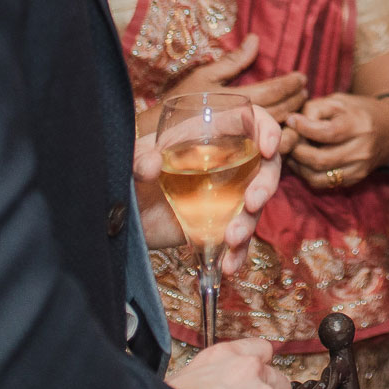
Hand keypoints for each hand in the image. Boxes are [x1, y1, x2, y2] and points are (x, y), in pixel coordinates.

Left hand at [134, 104, 293, 272]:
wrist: (120, 214)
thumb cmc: (129, 174)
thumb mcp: (129, 159)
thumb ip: (136, 157)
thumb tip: (151, 164)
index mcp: (210, 134)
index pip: (251, 122)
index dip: (268, 130)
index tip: (268, 149)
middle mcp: (226, 162)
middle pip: (264, 167)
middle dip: (265, 185)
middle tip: (252, 203)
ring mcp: (226, 195)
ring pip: (254, 206)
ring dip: (249, 223)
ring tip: (231, 239)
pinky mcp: (219, 225)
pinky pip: (238, 239)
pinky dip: (238, 253)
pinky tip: (229, 266)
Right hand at [139, 37, 307, 137]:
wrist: (155, 138)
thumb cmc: (180, 102)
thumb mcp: (204, 76)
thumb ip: (234, 61)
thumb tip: (255, 39)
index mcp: (234, 100)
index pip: (273, 91)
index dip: (290, 84)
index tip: (301, 77)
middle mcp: (240, 120)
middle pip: (280, 111)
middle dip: (296, 99)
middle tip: (305, 89)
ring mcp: (239, 139)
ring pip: (276, 129)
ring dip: (291, 115)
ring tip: (298, 104)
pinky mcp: (235, 152)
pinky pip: (265, 144)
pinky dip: (279, 134)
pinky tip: (284, 126)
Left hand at [286, 92, 388, 190]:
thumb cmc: (358, 111)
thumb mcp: (339, 101)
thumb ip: (315, 109)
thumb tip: (291, 123)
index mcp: (360, 125)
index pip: (327, 133)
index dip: (304, 128)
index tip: (291, 120)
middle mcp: (363, 150)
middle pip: (320, 159)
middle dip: (296, 150)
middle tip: (287, 140)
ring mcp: (360, 168)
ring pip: (318, 176)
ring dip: (298, 165)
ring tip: (292, 151)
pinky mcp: (355, 179)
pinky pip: (323, 183)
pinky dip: (307, 174)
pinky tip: (302, 161)